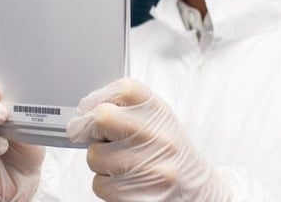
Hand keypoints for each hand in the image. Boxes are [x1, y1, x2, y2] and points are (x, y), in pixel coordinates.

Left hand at [66, 78, 229, 200]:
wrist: (197, 192)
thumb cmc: (169, 154)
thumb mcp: (157, 120)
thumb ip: (125, 109)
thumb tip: (83, 112)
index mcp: (160, 112)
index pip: (122, 89)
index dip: (98, 98)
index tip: (90, 109)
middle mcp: (158, 137)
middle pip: (102, 117)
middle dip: (91, 129)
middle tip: (100, 137)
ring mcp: (151, 167)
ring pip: (95, 155)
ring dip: (100, 162)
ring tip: (122, 163)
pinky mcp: (141, 195)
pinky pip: (101, 184)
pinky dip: (106, 184)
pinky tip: (126, 181)